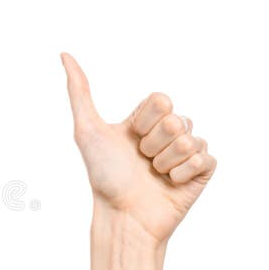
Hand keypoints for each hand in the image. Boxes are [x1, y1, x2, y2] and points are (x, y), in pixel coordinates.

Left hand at [61, 53, 215, 242]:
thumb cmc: (103, 176)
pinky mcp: (202, 171)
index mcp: (145, 121)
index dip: (145, 121)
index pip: (161, 100)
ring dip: (166, 162)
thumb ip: (78, 91)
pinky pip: (205, 157)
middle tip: (141, 162)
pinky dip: (183, 173)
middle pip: (178, 119)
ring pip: (191, 139)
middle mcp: (167, 133)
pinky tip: (170, 184)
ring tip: (153, 175)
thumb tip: (63, 54)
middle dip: (154, 143)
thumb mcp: (87, 130)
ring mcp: (187, 152)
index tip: (129, 139)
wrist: (122, 215)